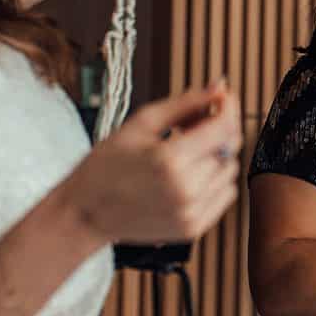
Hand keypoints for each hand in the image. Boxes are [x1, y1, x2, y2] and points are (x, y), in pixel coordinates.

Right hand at [61, 81, 242, 245]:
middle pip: (228, 147)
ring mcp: (191, 212)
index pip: (224, 126)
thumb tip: (219, 86)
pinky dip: (215, 181)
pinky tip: (188, 176)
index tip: (222, 98)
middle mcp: (185, 190)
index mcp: (169, 160)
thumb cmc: (106, 166)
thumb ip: (185, 103)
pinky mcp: (193, 228)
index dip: (227, 106)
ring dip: (215, 156)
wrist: (85, 214)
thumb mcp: (140, 124)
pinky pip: (226, 194)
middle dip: (216, 130)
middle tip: (191, 126)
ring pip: (229, 170)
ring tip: (184, 154)